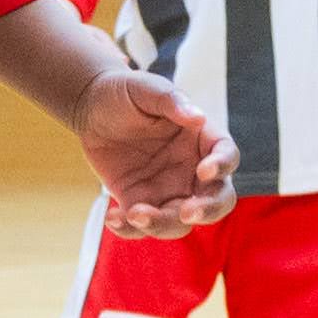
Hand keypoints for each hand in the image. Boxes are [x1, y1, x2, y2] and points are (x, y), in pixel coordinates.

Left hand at [77, 68, 236, 237]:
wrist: (91, 107)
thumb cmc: (125, 92)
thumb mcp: (146, 88)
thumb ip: (171, 101)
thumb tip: (197, 117)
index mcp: (202, 139)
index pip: (227, 156)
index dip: (222, 166)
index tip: (204, 171)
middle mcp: (192, 170)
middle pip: (217, 200)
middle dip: (207, 211)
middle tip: (186, 213)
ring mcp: (168, 191)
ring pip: (180, 222)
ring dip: (161, 225)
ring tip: (133, 213)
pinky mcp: (140, 203)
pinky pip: (142, 227)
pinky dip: (130, 229)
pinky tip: (113, 217)